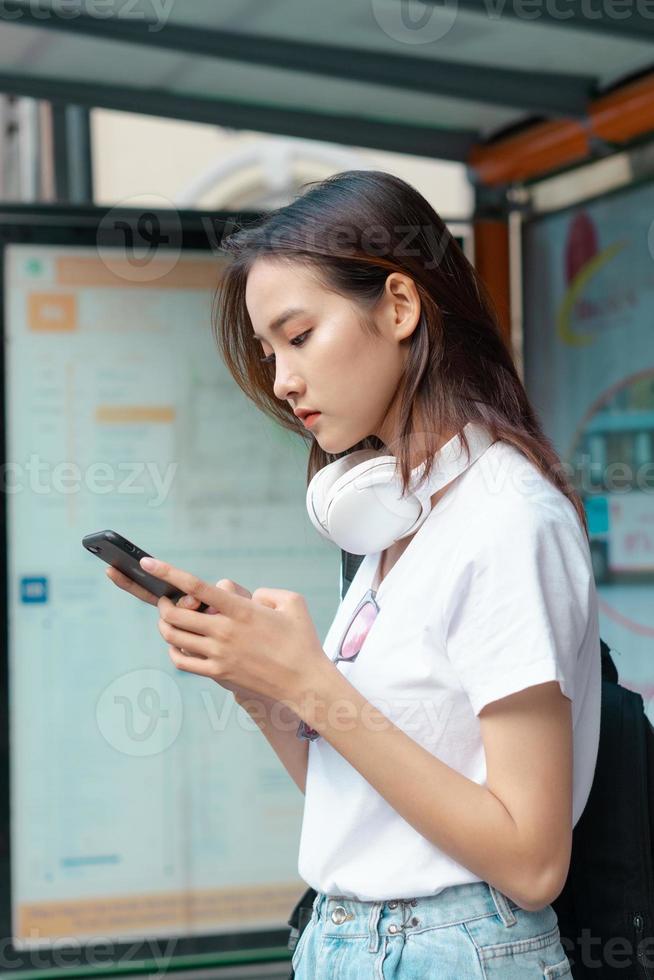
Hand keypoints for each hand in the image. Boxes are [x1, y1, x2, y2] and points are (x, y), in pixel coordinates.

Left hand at [141, 557, 327, 706]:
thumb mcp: (292, 602)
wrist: (304, 681)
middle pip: (175, 614)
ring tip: (169, 620)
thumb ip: (266, 591)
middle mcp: (225, 631)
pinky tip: (178, 644)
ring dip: (166, 625)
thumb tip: (246, 598)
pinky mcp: (218, 673)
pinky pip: (182, 660)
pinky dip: (173, 649)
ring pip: (174, 637)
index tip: (148, 563)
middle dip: (164, 604)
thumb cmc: (301, 640)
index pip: (197, 587)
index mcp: (241, 610)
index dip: (169, 573)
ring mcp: (219, 654)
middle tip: (166, 600)